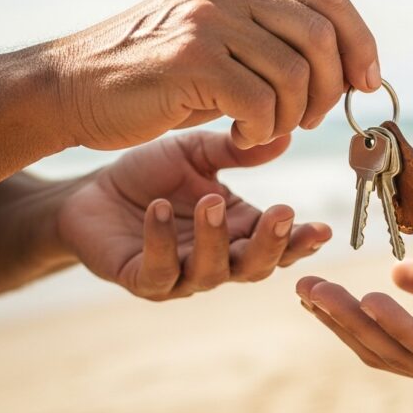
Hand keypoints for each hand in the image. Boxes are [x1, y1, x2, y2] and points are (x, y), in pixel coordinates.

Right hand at [46, 0, 379, 149]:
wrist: (72, 88)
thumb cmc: (155, 76)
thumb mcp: (219, 41)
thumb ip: (275, 42)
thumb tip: (353, 72)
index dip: (360, 42)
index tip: (367, 82)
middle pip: (322, 37)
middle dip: (330, 89)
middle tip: (310, 120)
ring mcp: (208, 18)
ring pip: (296, 74)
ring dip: (292, 116)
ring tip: (265, 128)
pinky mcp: (190, 58)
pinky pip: (262, 103)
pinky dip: (262, 131)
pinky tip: (239, 135)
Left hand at [57, 130, 330, 299]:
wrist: (90, 190)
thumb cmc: (151, 175)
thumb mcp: (197, 154)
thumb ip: (237, 151)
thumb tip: (284, 132)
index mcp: (239, 231)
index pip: (280, 243)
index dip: (302, 240)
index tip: (323, 229)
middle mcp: (217, 259)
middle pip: (255, 267)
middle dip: (271, 244)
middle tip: (281, 214)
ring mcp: (181, 274)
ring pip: (211, 271)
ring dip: (214, 239)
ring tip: (210, 202)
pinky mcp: (141, 279)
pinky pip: (157, 270)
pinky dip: (159, 241)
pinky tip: (157, 210)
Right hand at [296, 258, 412, 398]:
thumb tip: (394, 274)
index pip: (383, 333)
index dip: (344, 313)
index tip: (309, 284)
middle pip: (380, 347)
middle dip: (336, 319)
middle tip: (302, 286)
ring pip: (399, 352)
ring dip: (356, 323)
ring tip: (322, 292)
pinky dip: (404, 328)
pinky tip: (376, 302)